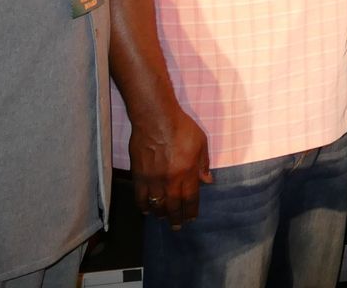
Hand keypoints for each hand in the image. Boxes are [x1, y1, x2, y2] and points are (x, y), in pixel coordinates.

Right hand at [128, 103, 212, 227]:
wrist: (156, 119)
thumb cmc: (181, 127)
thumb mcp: (201, 142)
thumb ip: (203, 163)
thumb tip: (207, 181)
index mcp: (187, 172)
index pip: (190, 198)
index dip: (190, 211)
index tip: (191, 219)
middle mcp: (170, 180)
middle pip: (173, 205)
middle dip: (176, 218)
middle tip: (177, 227)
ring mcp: (153, 179)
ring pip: (156, 204)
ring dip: (160, 214)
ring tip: (163, 218)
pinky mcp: (138, 175)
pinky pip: (140, 197)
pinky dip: (144, 205)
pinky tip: (147, 209)